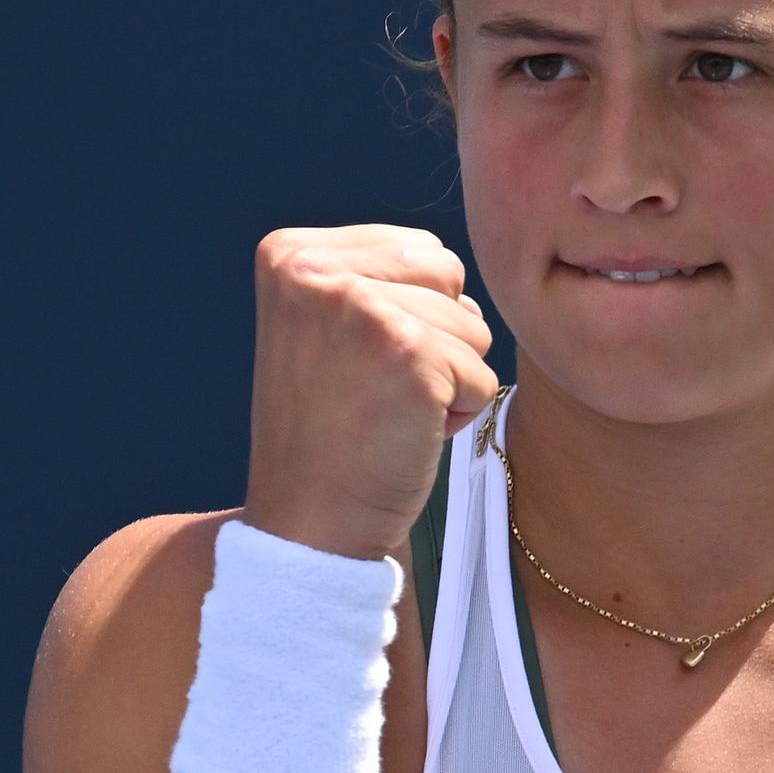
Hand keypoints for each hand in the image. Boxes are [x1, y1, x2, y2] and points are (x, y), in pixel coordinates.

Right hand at [242, 225, 499, 561]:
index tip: (357, 365)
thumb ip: (378, 282)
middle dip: (437, 338)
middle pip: (449, 275)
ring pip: (472, 325)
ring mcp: (363, 308)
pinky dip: (460, 415)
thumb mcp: (329, 329)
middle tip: (378, 390)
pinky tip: (406, 436)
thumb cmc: (332, 435)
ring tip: (389, 413)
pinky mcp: (409, 354)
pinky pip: (483, 376)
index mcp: (291, 254)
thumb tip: (457, 277)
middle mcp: (316, 269)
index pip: (416, 250)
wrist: (309, 522)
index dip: (411, 316)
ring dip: (449, 379)